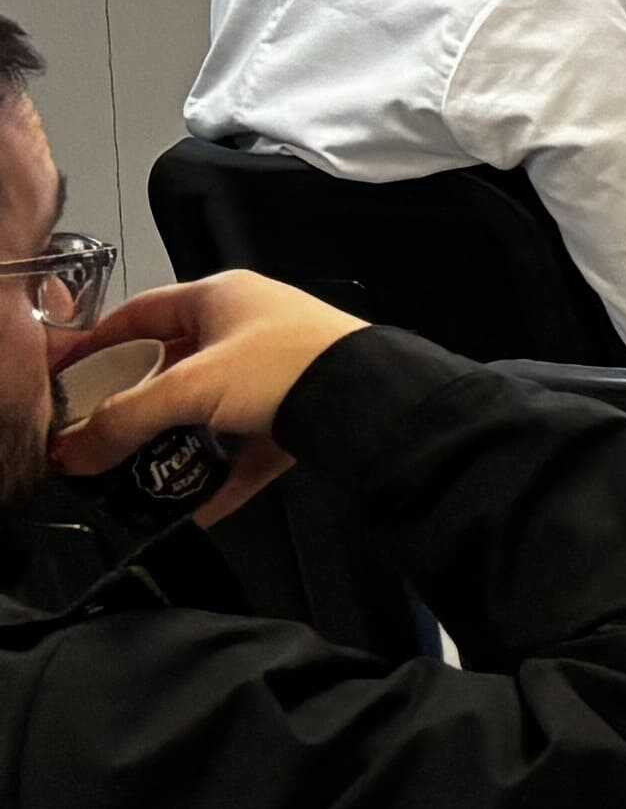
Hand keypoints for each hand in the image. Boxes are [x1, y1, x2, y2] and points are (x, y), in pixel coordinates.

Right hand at [51, 272, 364, 515]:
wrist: (376, 401)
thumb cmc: (280, 369)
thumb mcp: (192, 388)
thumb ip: (126, 419)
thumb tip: (71, 452)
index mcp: (220, 297)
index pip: (141, 312)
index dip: (99, 343)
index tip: (67, 379)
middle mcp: (249, 326)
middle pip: (174, 366)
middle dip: (137, 406)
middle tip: (98, 440)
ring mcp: (278, 369)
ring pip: (211, 409)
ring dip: (177, 444)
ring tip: (137, 477)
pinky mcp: (301, 411)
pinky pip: (249, 447)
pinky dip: (224, 476)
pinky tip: (197, 510)